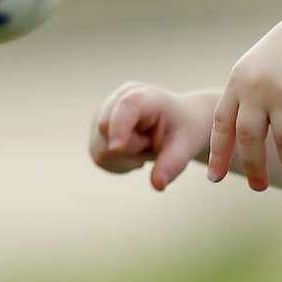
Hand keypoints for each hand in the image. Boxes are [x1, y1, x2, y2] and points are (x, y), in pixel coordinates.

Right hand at [89, 83, 205, 191]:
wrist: (176, 125)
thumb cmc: (183, 131)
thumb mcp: (185, 146)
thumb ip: (172, 164)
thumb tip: (157, 185)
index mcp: (144, 96)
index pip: (125, 107)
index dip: (118, 127)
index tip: (117, 148)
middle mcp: (116, 100)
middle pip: (107, 134)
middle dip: (131, 150)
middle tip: (151, 143)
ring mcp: (102, 115)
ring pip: (101, 150)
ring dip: (125, 158)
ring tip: (143, 146)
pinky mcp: (97, 133)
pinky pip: (100, 158)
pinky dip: (118, 163)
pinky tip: (133, 152)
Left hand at [208, 10, 281, 189]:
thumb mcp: (256, 70)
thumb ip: (243, 100)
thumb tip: (232, 144)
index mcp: (240, 84)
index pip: (223, 125)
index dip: (219, 153)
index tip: (215, 178)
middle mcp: (260, 89)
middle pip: (250, 139)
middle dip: (254, 167)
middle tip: (258, 188)